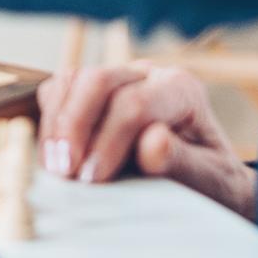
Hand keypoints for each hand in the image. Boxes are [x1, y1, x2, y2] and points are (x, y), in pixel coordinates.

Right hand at [37, 63, 257, 220]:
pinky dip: (49, 122)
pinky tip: (53, 158)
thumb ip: (182, 162)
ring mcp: (114, 79)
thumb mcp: (208, 180)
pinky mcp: (89, 93)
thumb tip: (153, 141)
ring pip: (71, 80)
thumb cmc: (208, 182)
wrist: (202, 183)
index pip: (135, 103)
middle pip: (98, 80)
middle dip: (75, 125)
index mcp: (180, 88)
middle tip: (65, 171)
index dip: (108, 140)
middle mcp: (146, 74)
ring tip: (55, 168)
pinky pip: (57, 92)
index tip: (93, 179)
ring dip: (56, 124)